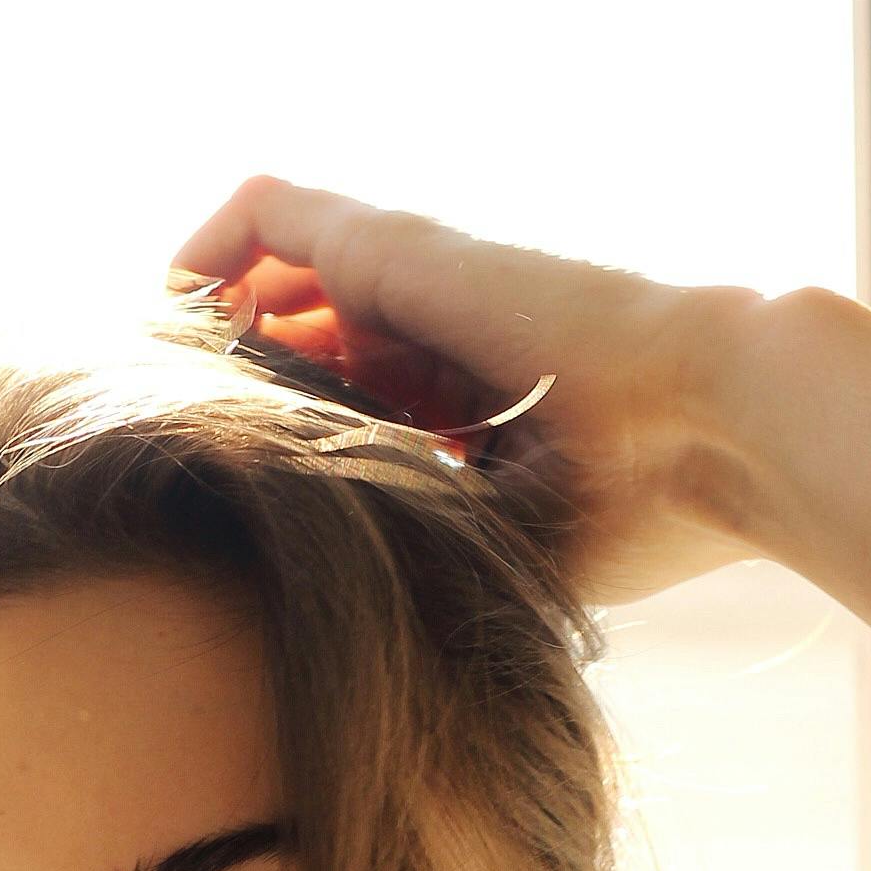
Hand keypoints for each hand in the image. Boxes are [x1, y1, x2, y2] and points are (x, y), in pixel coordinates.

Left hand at [171, 175, 778, 607]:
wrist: (716, 427)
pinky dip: (200, 257)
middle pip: (289, 339)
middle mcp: (429, 331)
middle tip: (164, 459)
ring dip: (202, 332)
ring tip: (154, 400)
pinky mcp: (391, 239)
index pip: (339, 410)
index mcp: (459, 404)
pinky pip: (259, 211)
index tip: (225, 516)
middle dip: (224, 395)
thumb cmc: (637, 515)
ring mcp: (408, 276)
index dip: (278, 448)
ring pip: (265, 275)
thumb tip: (359, 658)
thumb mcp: (507, 561)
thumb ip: (433, 574)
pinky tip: (169, 331)